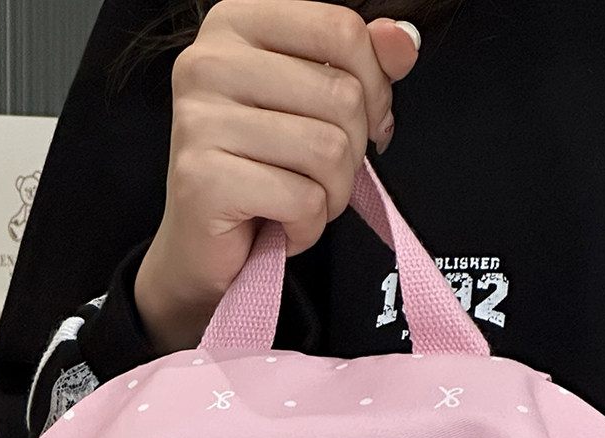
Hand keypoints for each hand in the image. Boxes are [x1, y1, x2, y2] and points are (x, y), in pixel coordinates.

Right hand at [134, 1, 420, 351]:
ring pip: (328, 149)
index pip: (338, 30)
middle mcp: (208, 62)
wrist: (202, 248)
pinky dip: (308, 227)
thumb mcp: (312, 104)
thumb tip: (404, 39)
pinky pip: (302, 200)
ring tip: (303, 202)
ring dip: (333, 194)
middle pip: (340, 94)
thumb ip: (359, 63)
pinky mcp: (203, 180)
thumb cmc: (258, 169)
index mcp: (235, 23)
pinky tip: (283, 227)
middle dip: (352, 151)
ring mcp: (200, 120)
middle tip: (323, 175)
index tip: (366, 122)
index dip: (374, 84)